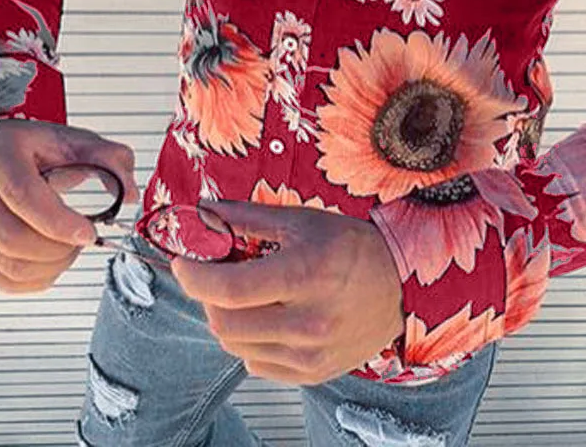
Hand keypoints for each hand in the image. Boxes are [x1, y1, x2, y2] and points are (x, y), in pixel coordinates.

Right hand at [0, 118, 138, 293]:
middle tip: (82, 242)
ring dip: (48, 267)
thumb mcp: (76, 140)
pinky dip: (33, 281)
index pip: (22, 195)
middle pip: (10, 237)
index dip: (59, 222)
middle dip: (57, 250)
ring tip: (69, 251)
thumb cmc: (36, 147)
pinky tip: (51, 264)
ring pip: (5, 263)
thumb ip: (111, 159)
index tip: (89, 233)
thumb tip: (129, 194)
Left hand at [173, 200, 403, 384]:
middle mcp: (308, 320)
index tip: (185, 263)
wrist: (400, 285)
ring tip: (245, 295)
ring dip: (227, 318)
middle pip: (225, 323)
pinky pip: (257, 363)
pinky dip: (249, 340)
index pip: (229, 288)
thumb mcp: (302, 220)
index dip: (195, 276)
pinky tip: (266, 317)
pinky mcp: (313, 373)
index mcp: (305, 274)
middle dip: (209, 297)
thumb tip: (206, 212)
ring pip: (236, 345)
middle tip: (216, 276)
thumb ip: (248, 218)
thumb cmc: (354, 247)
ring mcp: (310, 353)